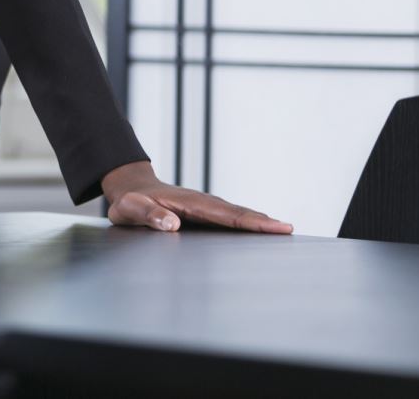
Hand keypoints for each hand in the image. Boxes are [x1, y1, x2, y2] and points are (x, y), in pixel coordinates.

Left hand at [100, 161, 291, 233]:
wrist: (129, 187)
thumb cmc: (129, 200)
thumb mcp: (130, 208)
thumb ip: (148, 215)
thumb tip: (172, 224)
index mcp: (188, 202)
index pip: (224, 214)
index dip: (249, 221)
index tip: (273, 226)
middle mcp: (201, 203)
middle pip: (237, 212)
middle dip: (262, 221)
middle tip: (289, 229)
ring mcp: (203, 207)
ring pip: (235, 214)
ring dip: (258, 221)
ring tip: (282, 230)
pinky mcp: (202, 213)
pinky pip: (228, 218)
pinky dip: (246, 222)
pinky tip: (258, 230)